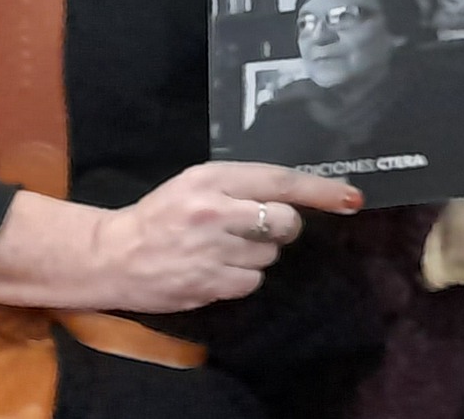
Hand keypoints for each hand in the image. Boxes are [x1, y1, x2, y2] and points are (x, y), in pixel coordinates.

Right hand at [82, 162, 361, 313]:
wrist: (111, 255)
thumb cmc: (162, 214)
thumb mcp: (197, 184)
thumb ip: (244, 186)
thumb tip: (301, 196)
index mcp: (211, 180)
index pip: (279, 182)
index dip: (320, 191)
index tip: (352, 198)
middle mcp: (213, 213)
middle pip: (285, 223)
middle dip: (284, 228)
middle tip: (263, 228)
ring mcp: (209, 252)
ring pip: (270, 256)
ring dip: (259, 254)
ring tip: (225, 249)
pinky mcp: (206, 284)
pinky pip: (252, 282)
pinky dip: (243, 277)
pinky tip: (217, 269)